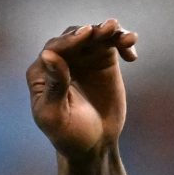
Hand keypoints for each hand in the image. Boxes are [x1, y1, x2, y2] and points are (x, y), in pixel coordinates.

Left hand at [28, 20, 137, 156]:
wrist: (93, 145)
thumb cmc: (68, 135)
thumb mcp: (56, 116)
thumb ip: (54, 86)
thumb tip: (48, 55)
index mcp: (41, 73)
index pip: (55, 49)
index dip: (70, 40)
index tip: (88, 34)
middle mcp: (60, 60)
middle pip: (75, 36)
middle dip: (93, 31)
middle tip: (109, 29)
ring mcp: (82, 58)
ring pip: (96, 36)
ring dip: (111, 32)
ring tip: (127, 38)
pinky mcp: (103, 60)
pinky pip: (112, 44)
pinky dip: (123, 43)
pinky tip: (132, 56)